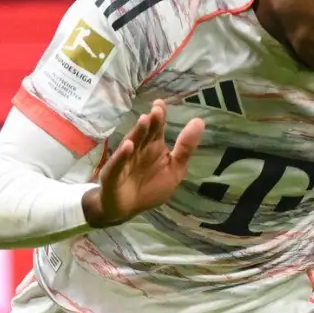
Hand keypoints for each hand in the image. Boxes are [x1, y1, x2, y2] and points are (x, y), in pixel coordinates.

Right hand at [82, 100, 204, 227]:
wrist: (126, 209)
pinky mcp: (114, 174)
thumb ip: (185, 148)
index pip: (157, 128)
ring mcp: (125, 160)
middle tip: (157, 110)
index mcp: (153, 147)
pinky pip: (118, 164)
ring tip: (144, 120)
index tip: (161, 103)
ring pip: (132, 144)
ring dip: (138, 133)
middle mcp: (139, 150)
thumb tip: (199, 121)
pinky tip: (128, 146)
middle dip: (151, 122)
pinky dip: (122, 155)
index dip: (160, 116)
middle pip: (145, 134)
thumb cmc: (150, 187)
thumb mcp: (175, 169)